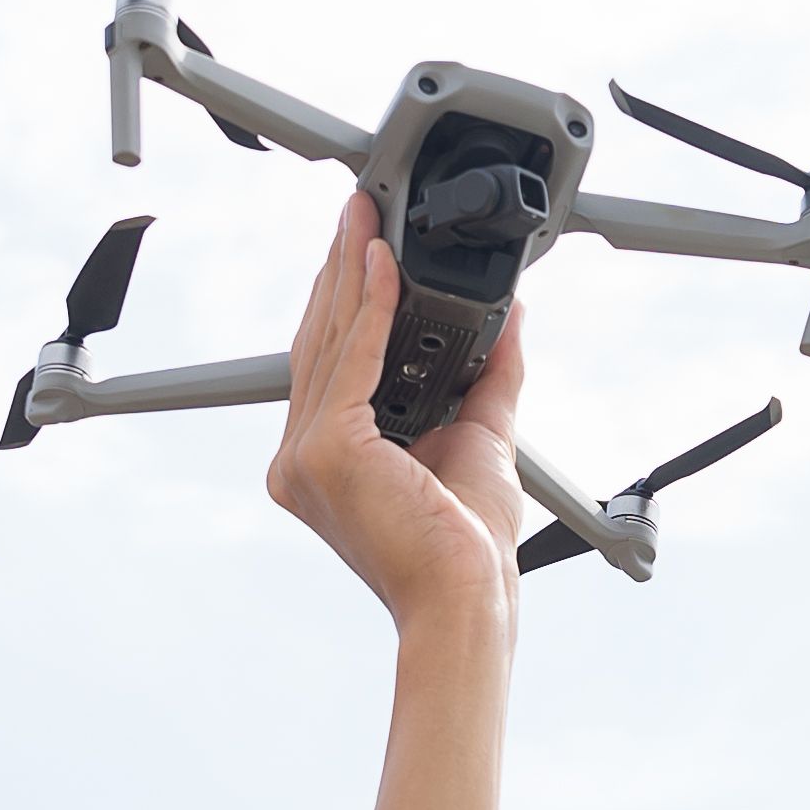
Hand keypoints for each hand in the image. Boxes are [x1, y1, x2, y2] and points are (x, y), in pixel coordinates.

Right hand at [265, 193, 527, 628]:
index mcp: (323, 459)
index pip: (328, 359)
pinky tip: (385, 263)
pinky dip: (374, 307)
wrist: (467, 599)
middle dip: (341, 268)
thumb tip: (510, 319)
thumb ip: (488, 374)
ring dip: (352, 270)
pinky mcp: (327, 452)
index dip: (345, 296)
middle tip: (357, 210)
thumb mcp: (480, 436)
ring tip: (363, 217)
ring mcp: (304, 457)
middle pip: (322, 340)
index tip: (362, 246)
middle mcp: (299, 459)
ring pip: (333, 340)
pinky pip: (354, 359)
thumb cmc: (466, 548)